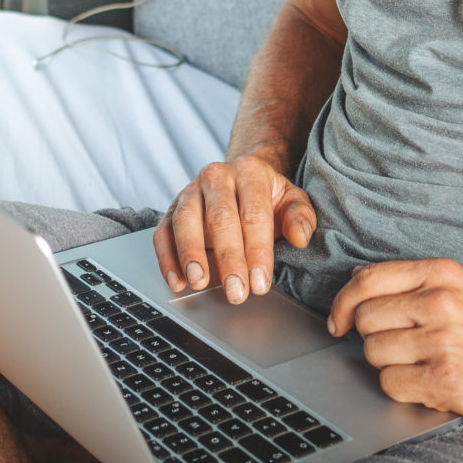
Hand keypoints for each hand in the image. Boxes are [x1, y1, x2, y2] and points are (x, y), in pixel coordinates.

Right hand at [153, 154, 316, 303]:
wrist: (241, 180)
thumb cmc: (268, 198)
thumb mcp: (292, 200)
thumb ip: (300, 217)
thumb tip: (300, 237)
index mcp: (250, 171)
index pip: (254, 214)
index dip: (257, 251)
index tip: (260, 283)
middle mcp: (217, 177)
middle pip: (219, 218)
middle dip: (228, 258)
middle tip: (236, 291)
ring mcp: (190, 191)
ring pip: (184, 220)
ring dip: (190, 254)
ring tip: (198, 282)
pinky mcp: (171, 208)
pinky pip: (163, 232)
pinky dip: (166, 258)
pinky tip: (177, 281)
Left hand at [327, 258, 462, 435]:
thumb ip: (414, 284)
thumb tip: (358, 283)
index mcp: (443, 274)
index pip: (367, 279)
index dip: (344, 302)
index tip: (340, 321)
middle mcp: (440, 303)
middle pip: (365, 319)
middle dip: (375, 338)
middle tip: (405, 349)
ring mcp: (442, 342)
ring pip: (373, 353)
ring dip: (391, 366)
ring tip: (424, 366)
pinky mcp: (444, 380)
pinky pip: (390, 384)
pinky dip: (404, 390)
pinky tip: (431, 385)